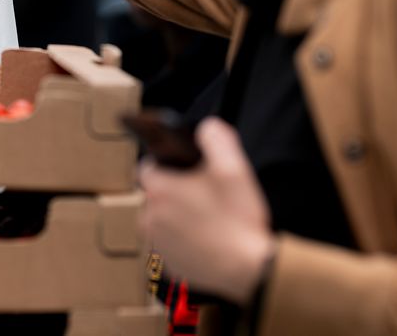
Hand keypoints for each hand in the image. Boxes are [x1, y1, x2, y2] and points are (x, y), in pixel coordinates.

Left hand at [139, 117, 276, 304]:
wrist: (248, 270)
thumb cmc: (238, 218)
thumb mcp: (233, 169)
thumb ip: (217, 139)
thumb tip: (206, 126)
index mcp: (159, 189)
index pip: (148, 166)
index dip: (168, 166)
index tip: (188, 172)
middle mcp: (149, 216)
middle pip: (156, 194)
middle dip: (175, 192)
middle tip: (205, 197)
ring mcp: (156, 243)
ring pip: (161, 219)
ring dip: (177, 217)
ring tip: (208, 221)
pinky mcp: (167, 263)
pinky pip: (169, 244)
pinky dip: (183, 240)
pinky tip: (207, 240)